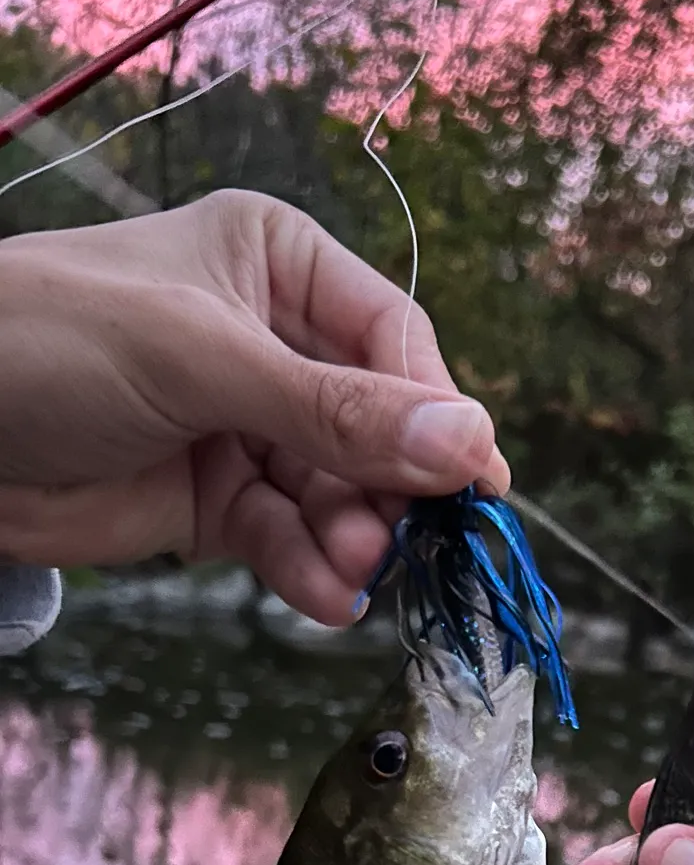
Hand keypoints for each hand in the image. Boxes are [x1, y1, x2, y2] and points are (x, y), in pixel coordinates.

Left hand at [0, 190, 507, 623]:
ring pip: (341, 490)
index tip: (475, 480)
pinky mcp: (221, 500)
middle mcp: (278, 343)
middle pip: (379, 425)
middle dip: (390, 486)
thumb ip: (337, 411)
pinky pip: (291, 535)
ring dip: (354, 537)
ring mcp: (251, 426)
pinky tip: (325, 597)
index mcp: (279, 268)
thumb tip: (471, 444)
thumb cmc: (47, 343)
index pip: (391, 339)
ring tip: (354, 571)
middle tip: (412, 543)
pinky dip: (311, 569)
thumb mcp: (202, 361)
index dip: (435, 410)